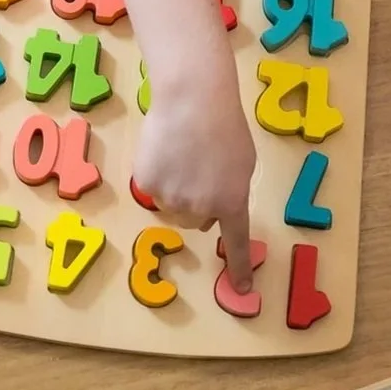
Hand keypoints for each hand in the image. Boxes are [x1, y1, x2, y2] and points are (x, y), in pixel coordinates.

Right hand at [133, 74, 257, 291]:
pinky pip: (153, 189)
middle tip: (200, 167)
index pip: (235, 242)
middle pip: (196, 219)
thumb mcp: (242, 161)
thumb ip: (232, 190)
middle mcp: (201, 208)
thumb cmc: (225, 124)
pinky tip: (165, 149)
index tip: (243, 291)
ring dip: (177, 187)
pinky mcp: (147, 184)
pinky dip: (158, 173)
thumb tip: (213, 208)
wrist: (192, 98)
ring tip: (182, 152)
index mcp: (231, 202)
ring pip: (172, 205)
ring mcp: (172, 198)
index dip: (239, 268)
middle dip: (198, 201)